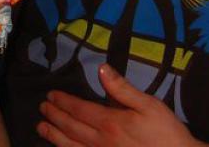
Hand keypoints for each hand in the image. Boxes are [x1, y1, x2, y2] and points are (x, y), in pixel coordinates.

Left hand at [37, 64, 202, 146]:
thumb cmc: (166, 132)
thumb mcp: (148, 104)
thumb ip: (122, 88)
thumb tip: (103, 68)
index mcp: (110, 123)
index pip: (79, 109)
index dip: (63, 102)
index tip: (50, 95)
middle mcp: (101, 142)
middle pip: (71, 128)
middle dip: (54, 117)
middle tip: (41, 108)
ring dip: (54, 136)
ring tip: (41, 129)